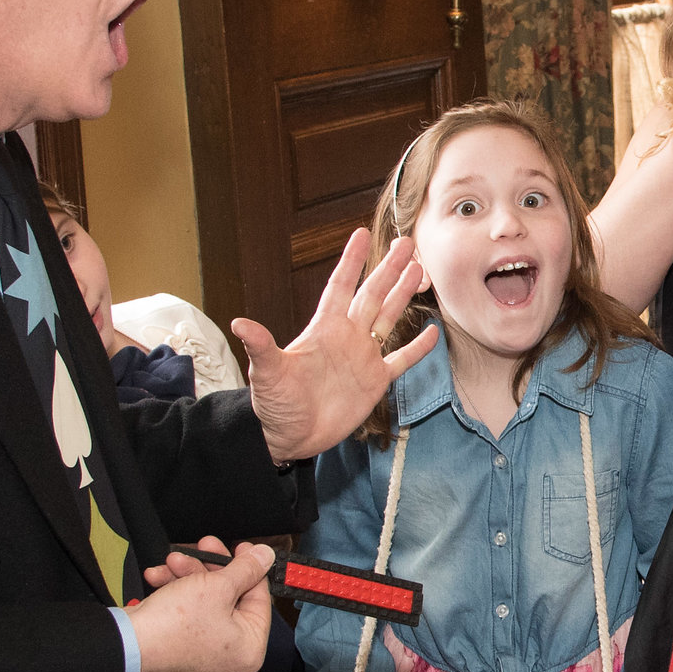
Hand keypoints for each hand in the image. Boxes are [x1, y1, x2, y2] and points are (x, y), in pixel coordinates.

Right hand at [131, 541, 273, 671]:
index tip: (241, 547)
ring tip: (173, 560)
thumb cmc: (174, 625)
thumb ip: (246, 568)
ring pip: (205, 598)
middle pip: (231, 595)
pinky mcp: (182, 641)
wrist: (127, 642)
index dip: (250, 567)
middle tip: (205, 545)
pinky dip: (175, 589)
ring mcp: (204, 648)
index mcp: (249, 647)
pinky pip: (188, 609)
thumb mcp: (217, 586)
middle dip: (210, 567)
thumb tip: (265, 556)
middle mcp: (230, 652)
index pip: (259, 597)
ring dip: (188, 574)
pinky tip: (159, 576)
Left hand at [234, 230, 439, 464]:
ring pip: (388, 319)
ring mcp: (362, 358)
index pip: (340, 286)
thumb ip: (260, 346)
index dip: (351, 261)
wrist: (289, 437)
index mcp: (323, 329)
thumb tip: (239, 323)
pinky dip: (416, 348)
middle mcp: (346, 337)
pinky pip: (400, 360)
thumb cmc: (274, 404)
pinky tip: (432, 331)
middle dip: (388, 270)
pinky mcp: (375, 382)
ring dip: (403, 296)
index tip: (361, 234)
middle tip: (406, 244)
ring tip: (419, 272)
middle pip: (372, 295)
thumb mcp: (266, 373)